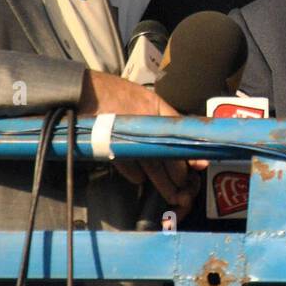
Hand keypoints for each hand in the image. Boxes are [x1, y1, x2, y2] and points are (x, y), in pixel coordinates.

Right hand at [76, 69, 207, 213]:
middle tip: (186, 189)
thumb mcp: (148, 99)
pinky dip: (136, 175)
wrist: (86, 91)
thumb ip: (167, 116)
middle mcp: (145, 123)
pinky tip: (141, 181)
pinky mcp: (112, 148)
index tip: (199, 167)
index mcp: (156, 109)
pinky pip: (130, 168)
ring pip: (152, 166)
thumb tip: (185, 137)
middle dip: (179, 176)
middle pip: (168, 155)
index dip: (191, 153)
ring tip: (172, 195)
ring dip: (163, 183)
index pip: (180, 134)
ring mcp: (129, 137)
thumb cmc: (118, 94)